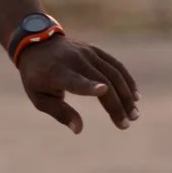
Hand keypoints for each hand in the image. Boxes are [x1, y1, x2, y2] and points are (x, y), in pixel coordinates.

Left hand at [17, 35, 138, 133]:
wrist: (36, 43)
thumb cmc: (36, 76)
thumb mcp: (39, 97)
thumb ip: (59, 113)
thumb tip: (78, 130)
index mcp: (57, 72)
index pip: (75, 80)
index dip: (88, 86)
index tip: (103, 91)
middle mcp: (75, 60)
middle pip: (102, 81)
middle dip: (117, 104)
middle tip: (126, 124)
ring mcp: (87, 53)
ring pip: (113, 74)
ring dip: (126, 95)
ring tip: (134, 114)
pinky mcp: (95, 51)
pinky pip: (116, 65)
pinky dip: (127, 80)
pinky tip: (135, 96)